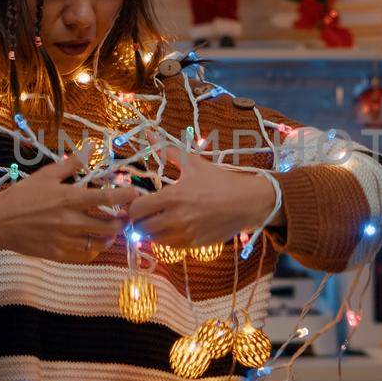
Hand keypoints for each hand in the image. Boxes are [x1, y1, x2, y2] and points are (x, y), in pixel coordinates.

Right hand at [0, 150, 138, 262]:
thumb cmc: (21, 196)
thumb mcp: (45, 176)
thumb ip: (70, 165)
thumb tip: (89, 149)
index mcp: (69, 198)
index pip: (107, 198)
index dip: (126, 196)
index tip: (135, 193)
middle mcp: (70, 220)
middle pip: (110, 225)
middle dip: (122, 221)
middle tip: (124, 216)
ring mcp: (65, 240)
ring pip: (100, 243)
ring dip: (110, 236)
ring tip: (110, 230)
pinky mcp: (58, 254)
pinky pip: (85, 256)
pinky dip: (93, 250)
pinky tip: (93, 242)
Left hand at [125, 147, 276, 247]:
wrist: (248, 202)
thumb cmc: (220, 181)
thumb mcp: (194, 164)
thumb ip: (168, 151)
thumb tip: (150, 134)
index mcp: (173, 196)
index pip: (136, 209)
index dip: (132, 206)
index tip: (138, 201)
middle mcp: (176, 218)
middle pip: (141, 227)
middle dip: (139, 220)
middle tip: (145, 213)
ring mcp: (185, 234)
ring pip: (154, 239)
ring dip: (152, 231)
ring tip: (158, 220)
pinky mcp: (194, 245)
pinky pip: (170, 247)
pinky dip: (167, 239)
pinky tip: (173, 228)